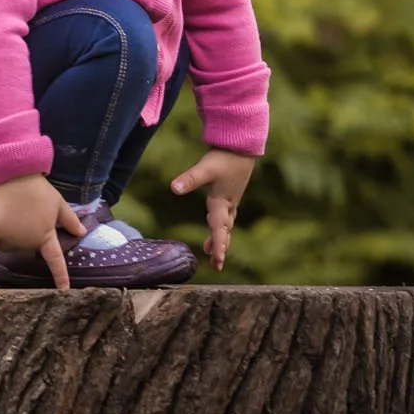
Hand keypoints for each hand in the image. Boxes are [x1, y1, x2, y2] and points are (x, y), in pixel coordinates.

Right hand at [0, 174, 86, 290]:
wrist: (13, 173)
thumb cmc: (38, 188)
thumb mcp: (59, 203)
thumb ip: (70, 220)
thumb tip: (82, 233)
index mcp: (45, 235)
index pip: (55, 261)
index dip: (60, 276)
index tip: (63, 291)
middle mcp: (27, 241)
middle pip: (23, 249)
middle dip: (23, 237)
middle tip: (23, 215)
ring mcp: (8, 237)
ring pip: (5, 246)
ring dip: (5, 236)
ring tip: (9, 214)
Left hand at [171, 149, 255, 270]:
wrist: (241, 148)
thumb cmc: (224, 158)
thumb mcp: (205, 168)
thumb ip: (189, 179)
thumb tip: (173, 188)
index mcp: (222, 203)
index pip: (219, 229)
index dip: (218, 245)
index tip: (218, 261)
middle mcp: (227, 205)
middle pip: (224, 231)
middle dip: (220, 248)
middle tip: (216, 265)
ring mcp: (230, 201)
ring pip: (225, 225)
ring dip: (220, 239)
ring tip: (212, 252)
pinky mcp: (229, 196)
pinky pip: (226, 217)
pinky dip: (221, 227)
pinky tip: (214, 225)